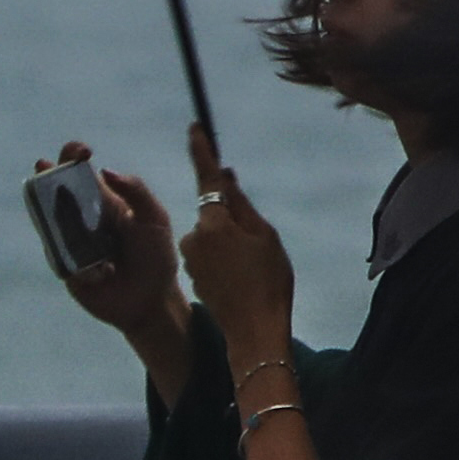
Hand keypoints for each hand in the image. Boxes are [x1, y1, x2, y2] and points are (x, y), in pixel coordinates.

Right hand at [36, 141, 191, 395]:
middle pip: (55, 188)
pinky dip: (79, 261)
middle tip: (46, 165)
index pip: (81, 169)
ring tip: (46, 197)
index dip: (74, 154)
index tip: (82, 151)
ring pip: (47, 218)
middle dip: (48, 173)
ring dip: (47, 208)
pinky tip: (104, 273)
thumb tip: (105, 170)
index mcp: (103, 199)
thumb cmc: (156, 255)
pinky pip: (58, 255)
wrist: (152, 300)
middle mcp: (81, 216)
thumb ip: (136, 191)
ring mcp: (69, 240)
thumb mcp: (155, 219)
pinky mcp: (64, 265)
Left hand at [180, 124, 299, 376]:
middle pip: (214, 213)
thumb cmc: (267, 280)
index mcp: (213, 222)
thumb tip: (226, 177)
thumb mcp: (265, 237)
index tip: (194, 129)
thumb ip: (242, 205)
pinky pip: (209, 256)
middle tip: (259, 245)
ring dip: (230, 243)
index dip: (201, 152)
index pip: (206, 179)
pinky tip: (242, 280)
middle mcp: (194, 236)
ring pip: (212, 236)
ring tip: (253, 268)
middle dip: (232, 220)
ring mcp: (190, 258)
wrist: (254, 331)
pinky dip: (225, 261)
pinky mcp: (193, 276)